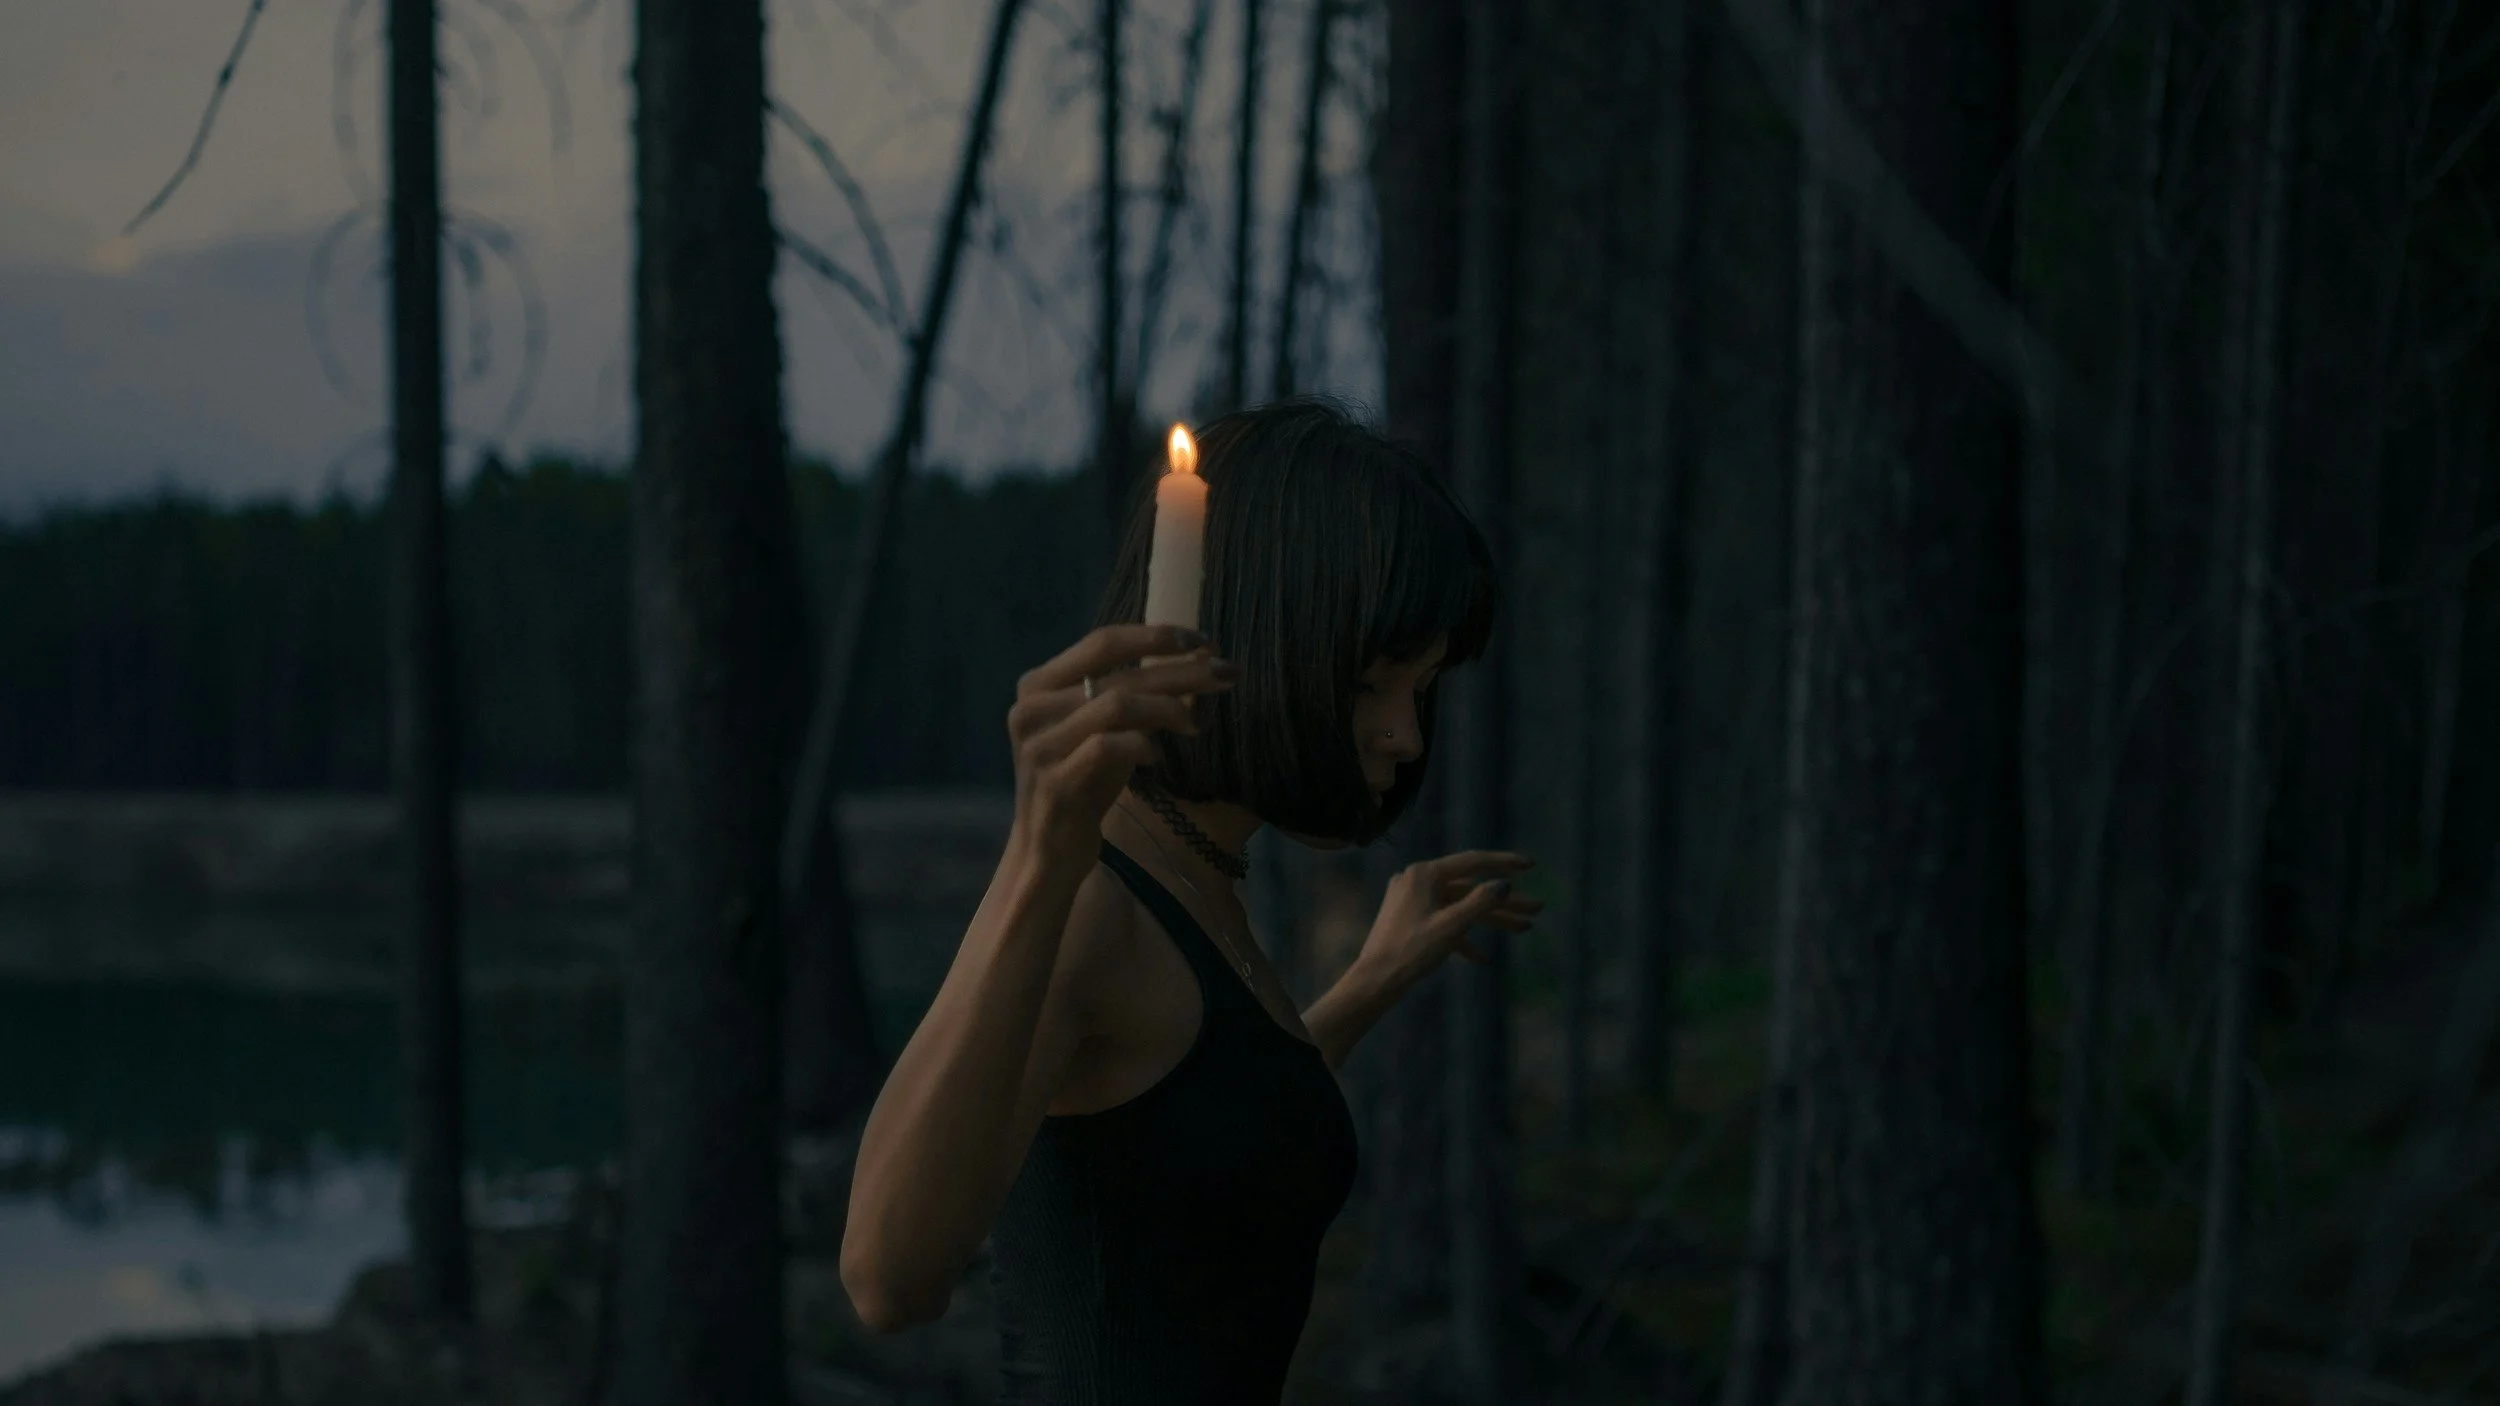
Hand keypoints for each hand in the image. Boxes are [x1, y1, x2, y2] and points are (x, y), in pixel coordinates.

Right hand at [1005, 624, 1238, 871]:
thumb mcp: (1104, 730)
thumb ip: (1133, 693)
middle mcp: (1032, 708)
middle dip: (1181, 669)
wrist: (1048, 849)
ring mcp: (1039, 746)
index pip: (1104, 642)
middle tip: (1227, 673)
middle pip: (1120, 673)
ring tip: (1196, 724)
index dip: (1156, 636)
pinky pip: (1108, 748)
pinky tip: (1157, 756)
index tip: (1204, 640)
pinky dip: (1142, 745)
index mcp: (1039, 684)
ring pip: (1117, 704)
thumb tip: (1198, 659)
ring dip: (1169, 707)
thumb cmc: (1083, 783)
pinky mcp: (1054, 782)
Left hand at [1355, 851, 1540, 990]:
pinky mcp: (1410, 921)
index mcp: (1424, 874)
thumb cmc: (1411, 952)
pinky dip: (1463, 938)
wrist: (1374, 982)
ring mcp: (1412, 901)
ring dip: (1491, 920)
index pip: (1472, 862)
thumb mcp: (1451, 926)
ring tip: (1525, 929)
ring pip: (1460, 907)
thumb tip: (1505, 883)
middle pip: (1470, 889)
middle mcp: (1417, 880)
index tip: (1531, 865)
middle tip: (1538, 909)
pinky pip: (1443, 924)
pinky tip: (1483, 959)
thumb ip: (1480, 902)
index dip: (1504, 863)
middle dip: (1505, 902)